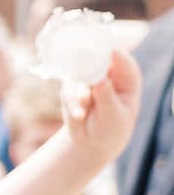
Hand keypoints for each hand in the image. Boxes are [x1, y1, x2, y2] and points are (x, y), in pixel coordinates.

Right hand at [62, 46, 139, 168]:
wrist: (93, 142)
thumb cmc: (111, 128)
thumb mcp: (113, 116)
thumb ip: (107, 97)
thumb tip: (101, 80)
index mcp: (126, 78)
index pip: (121, 58)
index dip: (110, 52)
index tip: (97, 52)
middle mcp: (107, 73)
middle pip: (95, 61)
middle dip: (87, 74)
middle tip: (84, 91)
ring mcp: (88, 79)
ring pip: (77, 77)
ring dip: (77, 95)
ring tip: (81, 114)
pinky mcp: (72, 87)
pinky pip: (67, 89)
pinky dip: (70, 103)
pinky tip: (78, 116)